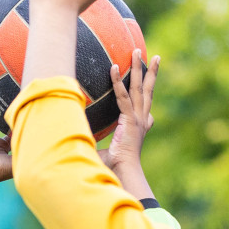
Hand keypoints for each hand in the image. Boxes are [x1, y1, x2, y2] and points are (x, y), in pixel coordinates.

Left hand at [101, 51, 160, 197]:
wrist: (123, 176)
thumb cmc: (114, 170)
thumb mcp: (103, 153)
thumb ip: (94, 144)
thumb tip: (74, 144)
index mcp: (138, 128)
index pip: (144, 107)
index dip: (146, 96)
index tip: (148, 85)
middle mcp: (141, 121)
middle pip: (147, 91)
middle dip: (150, 73)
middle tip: (154, 57)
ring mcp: (138, 120)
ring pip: (138, 88)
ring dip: (139, 69)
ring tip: (137, 52)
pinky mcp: (130, 121)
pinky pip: (122, 96)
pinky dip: (118, 81)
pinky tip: (113, 66)